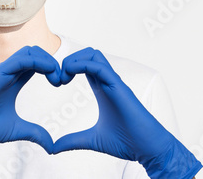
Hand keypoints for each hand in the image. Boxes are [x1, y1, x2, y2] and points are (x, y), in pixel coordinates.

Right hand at [0, 46, 60, 178]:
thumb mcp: (15, 130)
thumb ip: (34, 133)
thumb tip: (51, 145)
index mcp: (12, 81)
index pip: (36, 64)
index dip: (51, 69)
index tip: (62, 83)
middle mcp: (8, 73)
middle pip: (34, 53)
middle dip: (52, 62)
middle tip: (62, 79)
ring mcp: (1, 71)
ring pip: (29, 51)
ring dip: (47, 59)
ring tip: (57, 76)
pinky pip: (20, 59)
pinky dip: (37, 61)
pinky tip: (48, 72)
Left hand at [53, 47, 202, 178]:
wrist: (149, 149)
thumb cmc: (127, 142)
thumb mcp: (92, 140)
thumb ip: (72, 141)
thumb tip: (53, 148)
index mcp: (101, 89)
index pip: (84, 65)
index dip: (67, 67)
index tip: (56, 82)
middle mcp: (107, 82)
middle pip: (88, 53)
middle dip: (69, 59)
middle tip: (58, 79)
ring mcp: (114, 83)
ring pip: (94, 54)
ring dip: (75, 60)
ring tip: (64, 78)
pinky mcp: (119, 87)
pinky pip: (100, 66)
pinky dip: (82, 65)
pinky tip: (70, 76)